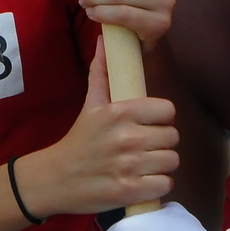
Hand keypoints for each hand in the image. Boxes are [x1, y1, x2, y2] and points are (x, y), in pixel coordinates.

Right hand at [14, 44, 176, 218]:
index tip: (150, 124)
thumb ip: (102, 72)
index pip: (167, 110)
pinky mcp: (130, 191)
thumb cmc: (79, 140)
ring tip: (145, 165)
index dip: (162, 119)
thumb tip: (105, 39)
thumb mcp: (91, 104)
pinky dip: (157, 185)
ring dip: (161, 165)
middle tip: (145, 147)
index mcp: (120, 112)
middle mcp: (127, 137)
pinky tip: (143, 182)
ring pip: (171, 161)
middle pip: (173, 137)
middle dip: (162, 143)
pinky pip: (165, 184)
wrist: (56, 178)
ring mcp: (129, 166)